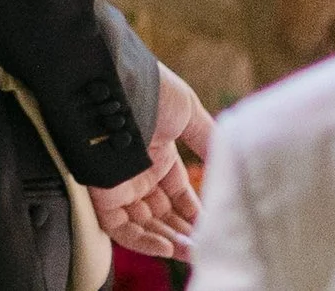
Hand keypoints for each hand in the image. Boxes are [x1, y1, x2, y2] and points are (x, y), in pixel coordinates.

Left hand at [89, 63, 214, 259]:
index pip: (179, 195)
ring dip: (169, 242)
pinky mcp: (101, 191)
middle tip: (206, 249)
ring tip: (193, 253)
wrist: (112, 82)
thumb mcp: (189, 113)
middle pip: (163, 214)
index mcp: (158, 154)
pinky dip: (142, 241)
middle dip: (185, 234)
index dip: (197, 214)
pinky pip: (119, 226)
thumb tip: (232, 163)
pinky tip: (167, 248)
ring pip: (144, 225)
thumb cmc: (149, 90)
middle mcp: (138, 172)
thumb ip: (208, 140)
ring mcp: (119, 182)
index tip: (217, 228)